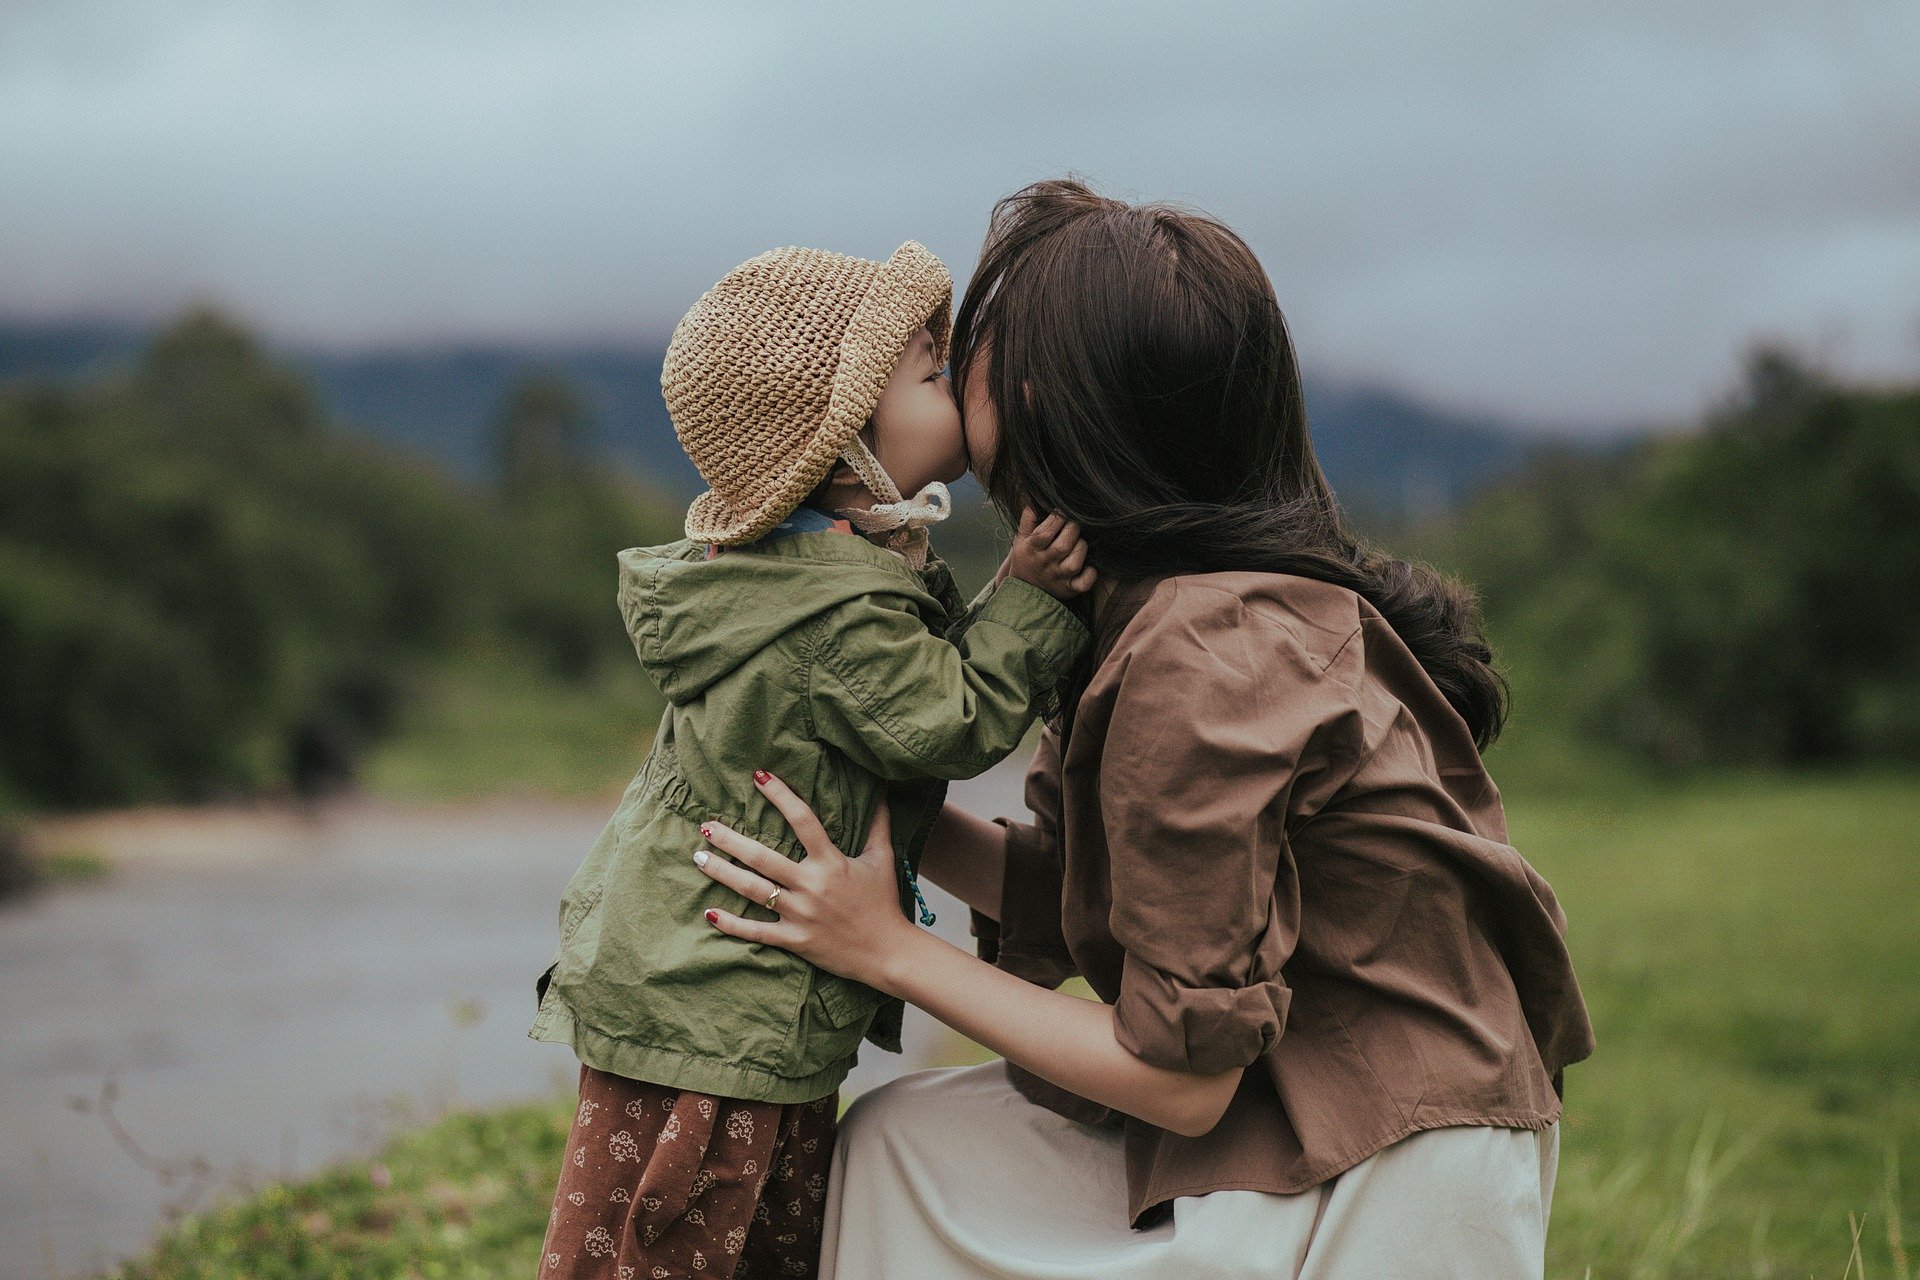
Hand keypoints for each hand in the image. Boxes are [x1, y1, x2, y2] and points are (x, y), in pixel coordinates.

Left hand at [693, 771, 920, 991]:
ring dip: (722, 873)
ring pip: (753, 890)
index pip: (803, 820)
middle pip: (763, 857)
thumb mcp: (882, 858)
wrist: (887, 952)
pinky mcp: (795, 939)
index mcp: (832, 862)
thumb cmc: (884, 902)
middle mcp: (812, 885)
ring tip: (698, 858)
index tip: (758, 776)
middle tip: (706, 826)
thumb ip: (878, 824)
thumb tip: (883, 790)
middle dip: (731, 840)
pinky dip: (732, 925)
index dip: (780, 796)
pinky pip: (757, 932)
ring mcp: (800, 914)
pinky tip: (709, 912)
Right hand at [1003, 508, 1095, 600]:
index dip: (1057, 518)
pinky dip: (1090, 574)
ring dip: (1081, 548)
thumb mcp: (1021, 539)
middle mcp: (1044, 565)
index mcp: (1031, 550)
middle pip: (1062, 547)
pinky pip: (1083, 584)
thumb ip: (1027, 521)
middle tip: (1074, 524)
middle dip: (1072, 530)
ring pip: (1074, 564)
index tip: (1062, 511)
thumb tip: (1034, 504)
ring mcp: (1057, 578)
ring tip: (1079, 542)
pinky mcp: (1069, 589)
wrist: (1024, 589)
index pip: (1045, 533)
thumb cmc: (1026, 557)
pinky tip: (1088, 565)